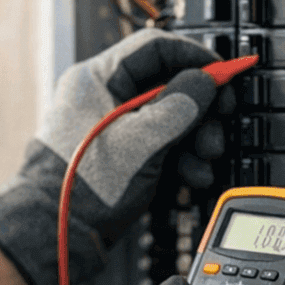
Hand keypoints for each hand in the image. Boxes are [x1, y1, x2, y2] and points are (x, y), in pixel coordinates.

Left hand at [0, 29, 231, 284]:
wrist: (60, 236)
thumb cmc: (87, 186)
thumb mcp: (144, 140)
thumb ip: (181, 105)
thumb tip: (205, 81)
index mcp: (98, 78)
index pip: (154, 48)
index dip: (194, 57)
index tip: (224, 73)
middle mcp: (104, 98)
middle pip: (166, 85)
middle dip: (200, 108)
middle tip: (221, 122)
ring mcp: (112, 128)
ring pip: (167, 118)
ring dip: (195, 138)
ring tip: (206, 159)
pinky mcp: (120, 156)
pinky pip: (158, 144)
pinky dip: (179, 157)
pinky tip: (192, 176)